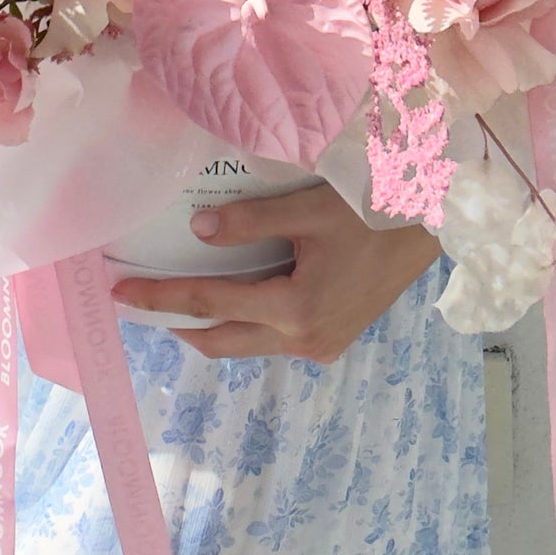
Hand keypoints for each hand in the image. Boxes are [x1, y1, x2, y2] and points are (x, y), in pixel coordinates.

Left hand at [108, 181, 443, 362]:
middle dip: (177, 323)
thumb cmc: (374, 210)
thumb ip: (250, 222)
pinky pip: (272, 337)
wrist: (435, 227)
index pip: (210, 303)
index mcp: (295, 309)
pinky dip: (242, 321)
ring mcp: (320, 345)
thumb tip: (197, 231)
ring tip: (174, 300)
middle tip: (137, 304)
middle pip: (222, 339)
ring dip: (209, 325)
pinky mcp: (332, 339)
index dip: (161, 298)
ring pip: (247, 343)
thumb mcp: (309, 208)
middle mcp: (304, 339)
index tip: (121, 294)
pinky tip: (230, 296)